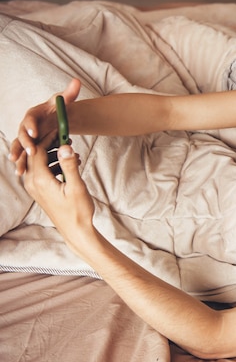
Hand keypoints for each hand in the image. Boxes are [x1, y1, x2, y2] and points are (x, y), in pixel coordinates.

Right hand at [10, 78, 81, 175]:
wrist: (54, 116)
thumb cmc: (58, 108)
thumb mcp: (63, 101)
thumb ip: (69, 93)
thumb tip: (77, 81)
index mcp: (33, 114)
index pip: (30, 119)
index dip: (32, 126)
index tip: (35, 133)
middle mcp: (26, 126)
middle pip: (23, 135)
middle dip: (25, 144)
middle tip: (31, 151)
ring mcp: (26, 137)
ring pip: (20, 148)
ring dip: (20, 157)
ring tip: (19, 169)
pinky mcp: (28, 146)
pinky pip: (23, 155)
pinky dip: (22, 164)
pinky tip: (20, 174)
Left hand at [22, 137, 94, 252]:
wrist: (75, 231)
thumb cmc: (78, 211)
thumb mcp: (77, 187)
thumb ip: (70, 165)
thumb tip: (65, 147)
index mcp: (40, 179)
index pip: (38, 150)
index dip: (48, 138)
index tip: (61, 130)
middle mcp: (32, 183)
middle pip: (35, 155)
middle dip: (49, 144)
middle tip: (65, 137)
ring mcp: (34, 188)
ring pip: (38, 163)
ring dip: (52, 155)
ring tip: (71, 152)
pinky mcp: (39, 192)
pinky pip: (41, 172)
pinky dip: (52, 165)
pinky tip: (67, 165)